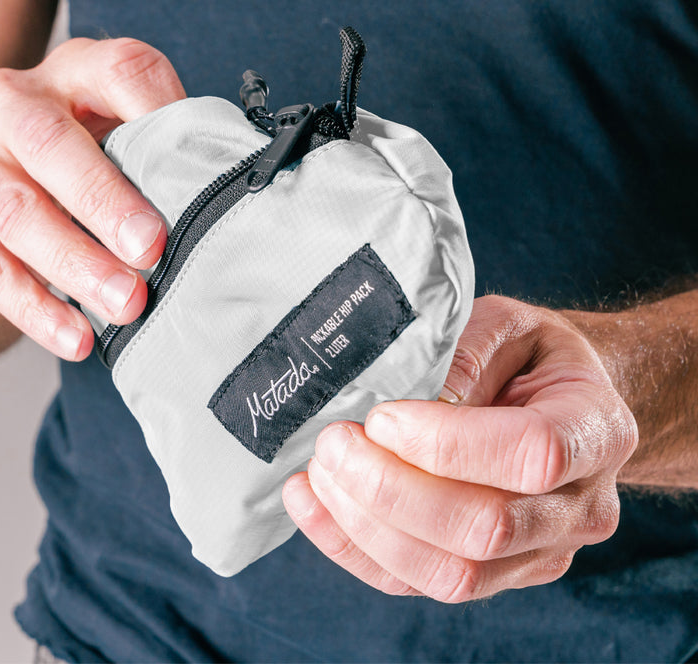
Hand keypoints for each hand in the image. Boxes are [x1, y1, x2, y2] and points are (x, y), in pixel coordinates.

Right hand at [0, 37, 184, 359]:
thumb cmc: (89, 155)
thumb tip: (227, 200)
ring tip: (125, 305)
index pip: (122, 73)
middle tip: (150, 251)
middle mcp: (11, 100)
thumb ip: (167, 153)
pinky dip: (34, 307)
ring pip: (15, 211)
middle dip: (102, 202)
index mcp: (76, 70)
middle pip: (48, 144)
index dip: (157, 121)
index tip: (188, 180)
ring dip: (74, 265)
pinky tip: (75, 335)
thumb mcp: (128, 134)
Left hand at [282, 295, 637, 600]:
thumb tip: (410, 394)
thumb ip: (467, 350)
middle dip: (391, 489)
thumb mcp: (508, 325)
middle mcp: (579, 507)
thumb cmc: (531, 357)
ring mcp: (538, 552)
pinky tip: (312, 505)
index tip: (382, 415)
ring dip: (367, 526)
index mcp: (595, 431)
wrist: (561, 401)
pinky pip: (418, 583)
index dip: (447, 443)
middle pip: (485, 528)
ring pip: (449, 574)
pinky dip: (355, 548)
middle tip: (334, 443)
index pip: (531, 455)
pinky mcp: (493, 574)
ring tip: (319, 473)